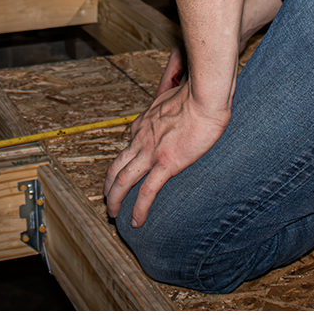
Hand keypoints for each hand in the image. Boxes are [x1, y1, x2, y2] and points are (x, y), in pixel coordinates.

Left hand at [105, 66, 229, 228]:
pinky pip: (147, 191)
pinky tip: (136, 221)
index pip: (127, 147)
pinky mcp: (166, 163)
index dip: (122, 163)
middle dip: (108, 186)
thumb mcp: (177, 97)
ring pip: (123, 180)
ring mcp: (151, 152)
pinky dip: (139, 208)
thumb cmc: (198, 94)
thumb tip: (175, 103)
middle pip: (116, 166)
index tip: (122, 174)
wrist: (206, 95)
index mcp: (144, 125)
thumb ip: (171, 105)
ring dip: (115, 199)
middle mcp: (141, 139)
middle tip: (107, 199)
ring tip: (113, 214)